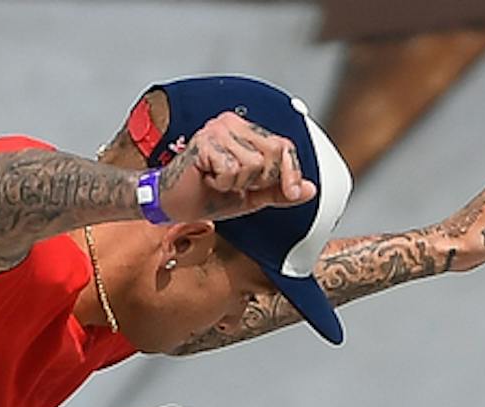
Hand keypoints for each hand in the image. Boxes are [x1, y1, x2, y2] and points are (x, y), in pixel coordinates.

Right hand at [154, 113, 316, 223]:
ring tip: (219, 181)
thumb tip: (310, 190)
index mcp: (245, 131)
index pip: (284, 146)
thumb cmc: (208, 196)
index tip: (294, 192)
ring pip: (254, 163)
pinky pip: (233, 169)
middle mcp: (232, 124)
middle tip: (237, 184)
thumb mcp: (253, 196)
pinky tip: (209, 179)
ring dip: (238, 183)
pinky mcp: (205, 142)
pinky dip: (223, 183)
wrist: (174, 203)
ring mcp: (217, 130)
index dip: (292, 171)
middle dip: (261, 179)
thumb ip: (280, 191)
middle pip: (273, 153)